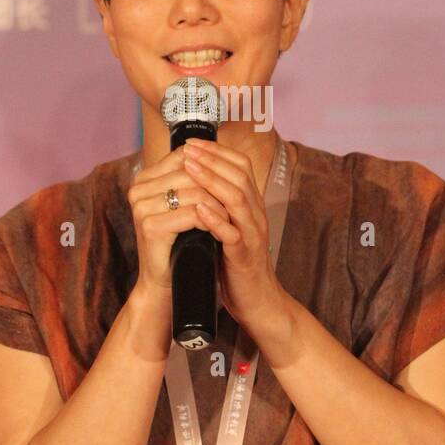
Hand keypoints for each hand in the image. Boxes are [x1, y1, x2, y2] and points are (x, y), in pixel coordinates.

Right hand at [127, 144, 228, 295]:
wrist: (164, 281)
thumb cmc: (177, 242)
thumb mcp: (183, 205)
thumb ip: (190, 179)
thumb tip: (214, 151)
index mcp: (144, 179)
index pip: (183, 156)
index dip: (210, 164)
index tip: (227, 180)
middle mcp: (138, 189)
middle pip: (190, 171)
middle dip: (217, 185)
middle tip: (235, 200)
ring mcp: (142, 207)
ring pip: (194, 191)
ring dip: (218, 204)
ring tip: (230, 216)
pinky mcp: (150, 226)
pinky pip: (192, 213)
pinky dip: (212, 220)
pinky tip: (218, 229)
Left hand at [181, 138, 284, 331]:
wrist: (256, 300)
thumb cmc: (236, 263)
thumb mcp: (228, 227)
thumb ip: (218, 205)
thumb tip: (192, 182)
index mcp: (251, 206)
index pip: (240, 166)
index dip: (217, 151)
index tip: (192, 143)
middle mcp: (255, 215)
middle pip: (239, 176)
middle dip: (212, 159)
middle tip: (188, 149)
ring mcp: (252, 235)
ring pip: (238, 199)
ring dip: (212, 181)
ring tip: (190, 169)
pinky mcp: (245, 256)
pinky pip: (234, 234)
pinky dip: (217, 220)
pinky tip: (200, 210)